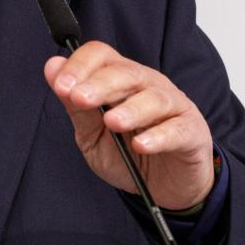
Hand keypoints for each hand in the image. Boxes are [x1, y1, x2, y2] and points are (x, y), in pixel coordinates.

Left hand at [44, 41, 214, 210]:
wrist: (165, 187)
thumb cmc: (129, 155)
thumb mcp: (93, 135)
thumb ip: (75, 106)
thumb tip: (52, 68)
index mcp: (121, 81)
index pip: (101, 56)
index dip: (79, 66)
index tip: (61, 87)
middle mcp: (148, 85)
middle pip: (126, 72)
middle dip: (99, 84)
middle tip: (79, 99)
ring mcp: (173, 106)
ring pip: (154, 97)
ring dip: (130, 109)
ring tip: (112, 122)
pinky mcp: (192, 131)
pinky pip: (177, 129)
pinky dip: (159, 136)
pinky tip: (142, 145)